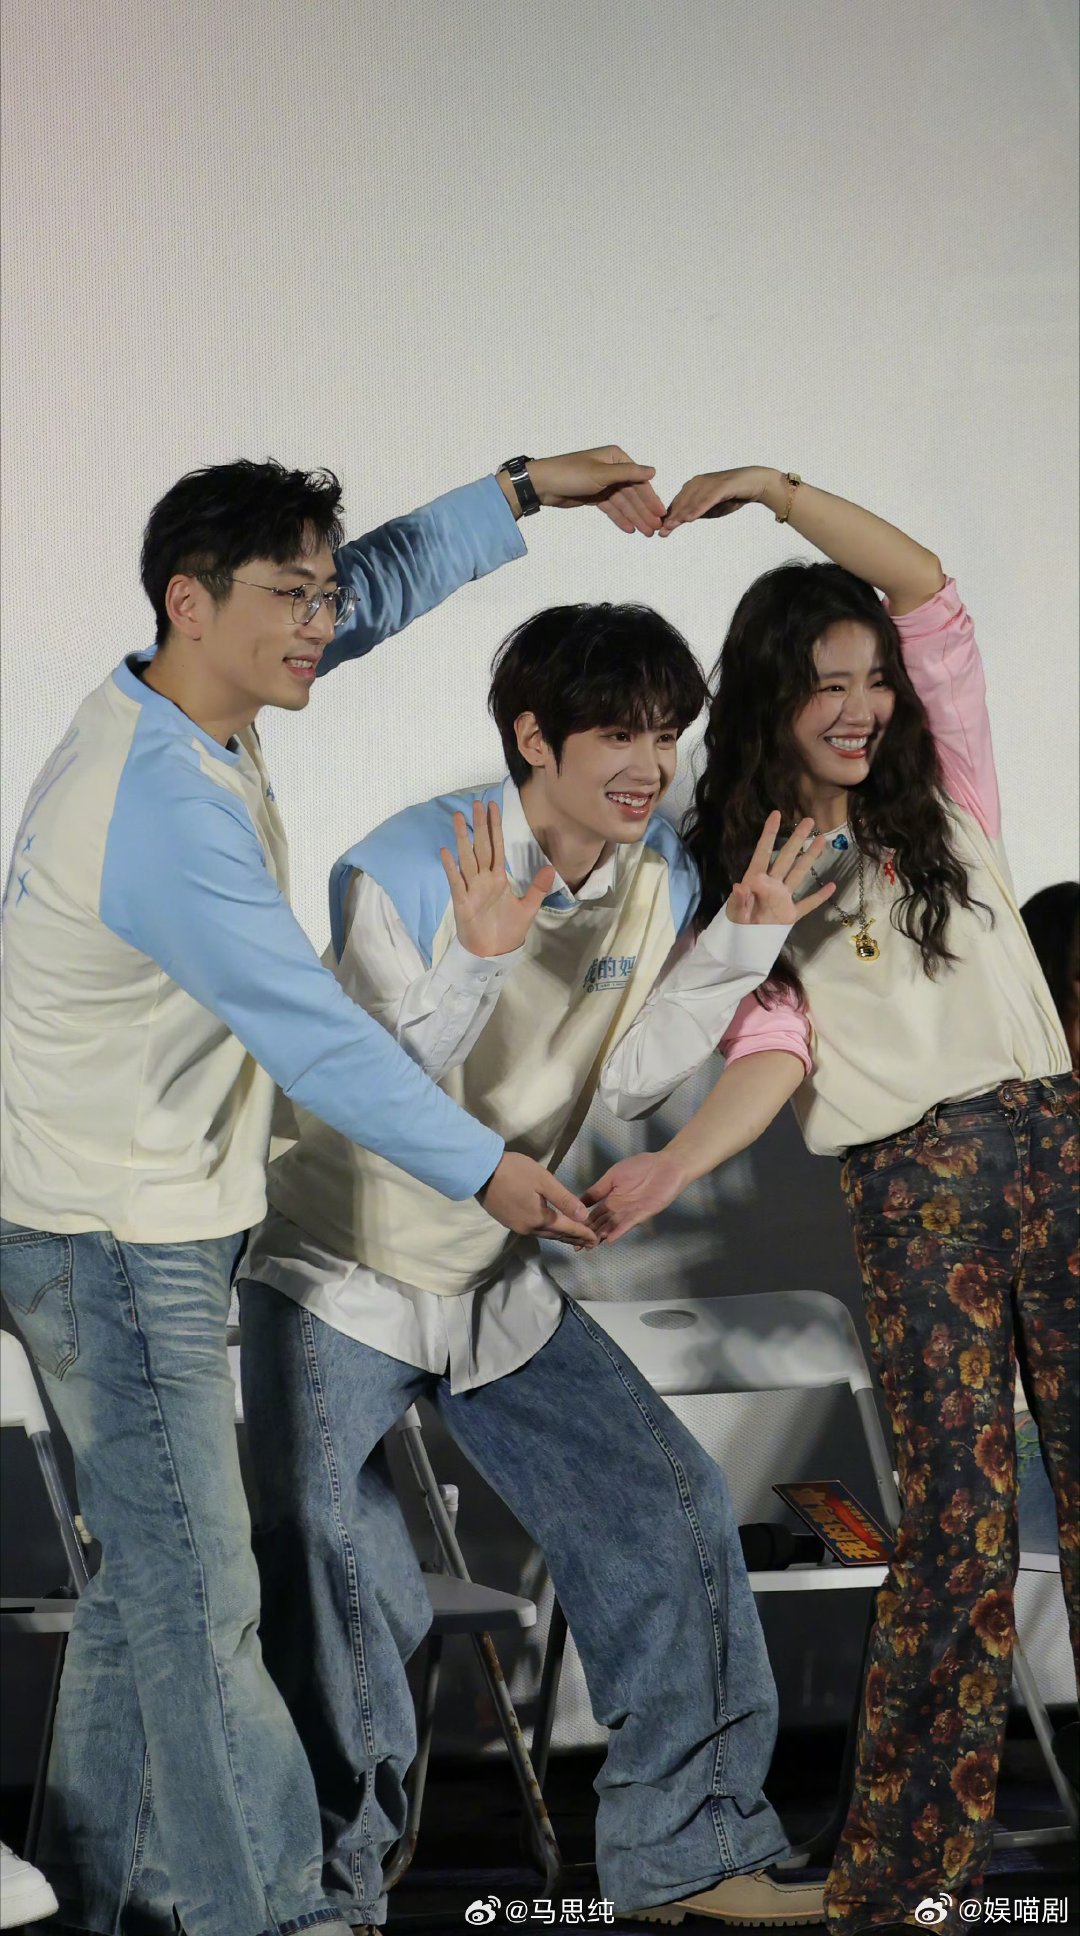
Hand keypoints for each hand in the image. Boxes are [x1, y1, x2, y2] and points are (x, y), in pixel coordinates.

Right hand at [440, 800, 553, 956]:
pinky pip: (456, 881)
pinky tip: (446, 851)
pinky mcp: (461, 901)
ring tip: (458, 818)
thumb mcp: (528, 908)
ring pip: (466, 858)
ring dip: (462, 838)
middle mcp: (483, 879)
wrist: (493, 953)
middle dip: (478, 825)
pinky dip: (451, 867)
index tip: (492, 807)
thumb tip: (552, 867)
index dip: (494, 827)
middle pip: (480, 847)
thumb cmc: (507, 931)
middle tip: (476, 803)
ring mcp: (470, 888)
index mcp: (498, 878)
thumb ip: (537, 887)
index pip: (496, 847)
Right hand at [478, 1152, 597, 1246]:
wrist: (480, 1170)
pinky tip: (550, 1229)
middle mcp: (528, 1228)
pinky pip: (534, 1231)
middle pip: (557, 1236)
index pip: (567, 1229)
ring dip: (561, 1237)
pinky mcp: (508, 1221)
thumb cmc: (514, 1171)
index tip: (597, 1239)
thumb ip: (564, 1199)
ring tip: (574, 1239)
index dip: (583, 1233)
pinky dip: (547, 1232)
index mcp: (539, 1219)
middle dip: (574, 1238)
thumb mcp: (543, 1180)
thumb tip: (583, 1216)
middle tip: (590, 1243)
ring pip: (545, 1235)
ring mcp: (516, 1226)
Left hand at [502, 446, 665, 535]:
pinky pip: (612, 509)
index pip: (638, 480)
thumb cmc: (571, 473)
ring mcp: (603, 484)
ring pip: (623, 503)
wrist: (543, 484)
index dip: (650, 498)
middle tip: (656, 528)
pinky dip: (620, 518)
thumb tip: (653, 471)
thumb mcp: (602, 473)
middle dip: (644, 511)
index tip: (661, 513)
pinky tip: (630, 529)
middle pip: (632, 493)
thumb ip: (628, 474)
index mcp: (616, 458)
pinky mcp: (595, 496)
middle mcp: (612, 469)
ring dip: (635, 517)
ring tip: (646, 533)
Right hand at [584, 1150, 688, 1241]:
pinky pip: (629, 1223)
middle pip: (601, 1223)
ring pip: (613, 1226)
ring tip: (590, 1244)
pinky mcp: (644, 1213)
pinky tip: (609, 1238)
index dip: (582, 1223)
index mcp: (610, 1199)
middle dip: (589, 1234)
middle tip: (576, 1246)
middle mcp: (619, 1209)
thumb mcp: (613, 1176)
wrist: (667, 1164)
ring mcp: (631, 1212)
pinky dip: (619, 1230)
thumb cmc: (641, 1166)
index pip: (594, 1214)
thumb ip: (598, 1189)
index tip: (568, 1232)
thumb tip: (579, 1200)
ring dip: (602, 1235)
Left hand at [659, 466, 780, 535]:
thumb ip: (696, 513)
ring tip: (672, 526)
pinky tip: (690, 519)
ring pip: (692, 501)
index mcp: (693, 486)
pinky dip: (698, 509)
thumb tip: (681, 521)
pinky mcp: (722, 485)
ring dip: (681, 515)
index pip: (678, 503)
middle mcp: (698, 482)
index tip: (659, 531)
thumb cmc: (731, 496)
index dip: (668, 517)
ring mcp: (710, 483)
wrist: (754, 484)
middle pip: (682, 502)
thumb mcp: (710, 509)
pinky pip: (708, 499)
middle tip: (661, 532)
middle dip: (671, 518)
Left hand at [726, 811, 835, 924]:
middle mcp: (772, 884)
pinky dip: (819, 896)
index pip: (763, 851)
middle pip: (787, 857)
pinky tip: (832, 886)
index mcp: (756, 879)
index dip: (769, 833)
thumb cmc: (735, 925)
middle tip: (809, 820)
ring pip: (799, 873)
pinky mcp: (790, 914)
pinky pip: (807, 904)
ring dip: (810, 857)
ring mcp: (783, 898)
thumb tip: (740, 886)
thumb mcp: (734, 913)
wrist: (743, 946)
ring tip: (822, 840)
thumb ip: (738, 900)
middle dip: (797, 838)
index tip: (776, 814)